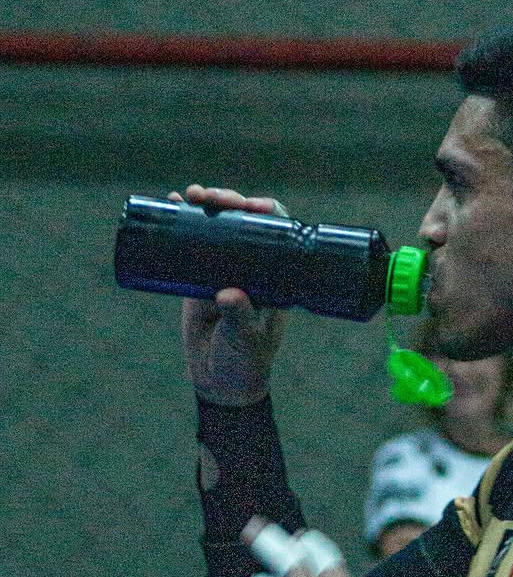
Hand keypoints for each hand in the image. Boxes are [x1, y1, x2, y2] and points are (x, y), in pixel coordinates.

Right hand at [171, 184, 288, 406]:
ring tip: (189, 194)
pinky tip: (171, 201)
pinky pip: (191, 243)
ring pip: (217, 226)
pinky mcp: (198, 277)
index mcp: (276, 276)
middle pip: (244, 222)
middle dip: (229, 201)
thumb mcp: (246, 339)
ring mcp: (224, 269)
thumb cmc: (245, 362)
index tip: (251, 205)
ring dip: (204, 204)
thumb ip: (240, 317)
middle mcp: (252, 267)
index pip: (277, 232)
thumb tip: (228, 292)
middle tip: (211, 197)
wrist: (220, 382)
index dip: (266, 211)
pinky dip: (181, 221)